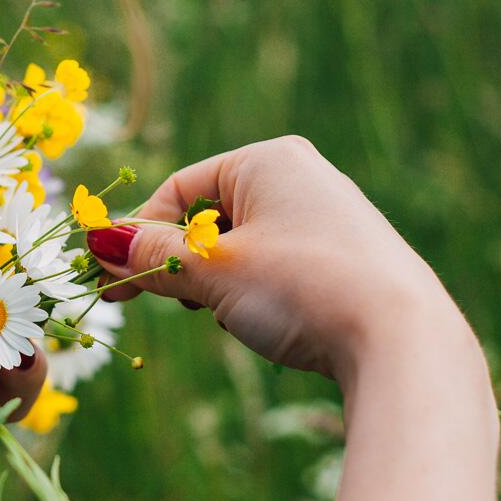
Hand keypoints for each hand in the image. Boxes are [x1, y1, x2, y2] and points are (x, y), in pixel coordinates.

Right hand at [86, 135, 465, 384]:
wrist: (401, 341)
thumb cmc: (301, 289)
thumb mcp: (212, 272)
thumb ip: (152, 256)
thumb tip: (99, 244)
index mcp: (268, 159)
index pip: (180, 190)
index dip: (139, 238)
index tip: (112, 284)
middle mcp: (304, 176)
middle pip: (211, 217)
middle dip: (186, 265)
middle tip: (175, 303)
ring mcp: (331, 218)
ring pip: (245, 249)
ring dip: (222, 285)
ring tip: (237, 316)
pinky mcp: (350, 258)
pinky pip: (281, 268)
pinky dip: (261, 295)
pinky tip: (276, 324)